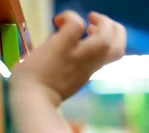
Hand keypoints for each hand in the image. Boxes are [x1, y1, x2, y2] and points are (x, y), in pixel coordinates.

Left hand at [10, 11, 125, 105]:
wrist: (30, 99)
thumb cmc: (39, 95)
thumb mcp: (64, 81)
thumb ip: (69, 67)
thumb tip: (59, 53)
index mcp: (89, 69)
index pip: (114, 54)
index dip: (112, 40)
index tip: (93, 34)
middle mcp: (89, 63)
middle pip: (118, 47)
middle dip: (115, 29)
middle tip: (95, 23)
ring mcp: (77, 55)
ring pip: (107, 38)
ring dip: (103, 22)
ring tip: (88, 19)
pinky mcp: (62, 46)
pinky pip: (77, 25)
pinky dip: (70, 17)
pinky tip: (58, 21)